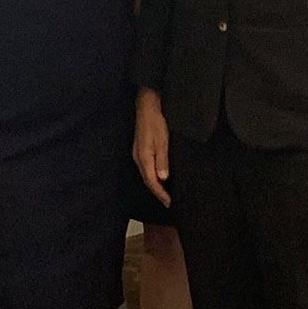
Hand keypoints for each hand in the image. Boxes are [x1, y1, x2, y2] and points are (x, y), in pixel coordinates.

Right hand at [132, 89, 171, 208]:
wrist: (147, 106)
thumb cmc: (156, 122)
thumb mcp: (162, 141)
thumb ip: (162, 160)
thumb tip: (162, 178)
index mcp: (143, 158)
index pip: (152, 182)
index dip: (161, 194)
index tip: (169, 203)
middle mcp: (138, 158)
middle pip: (147, 180)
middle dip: (158, 192)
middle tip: (169, 202)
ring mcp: (138, 153)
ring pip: (146, 174)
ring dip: (155, 185)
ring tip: (165, 193)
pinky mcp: (140, 149)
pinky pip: (146, 167)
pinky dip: (153, 175)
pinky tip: (160, 176)